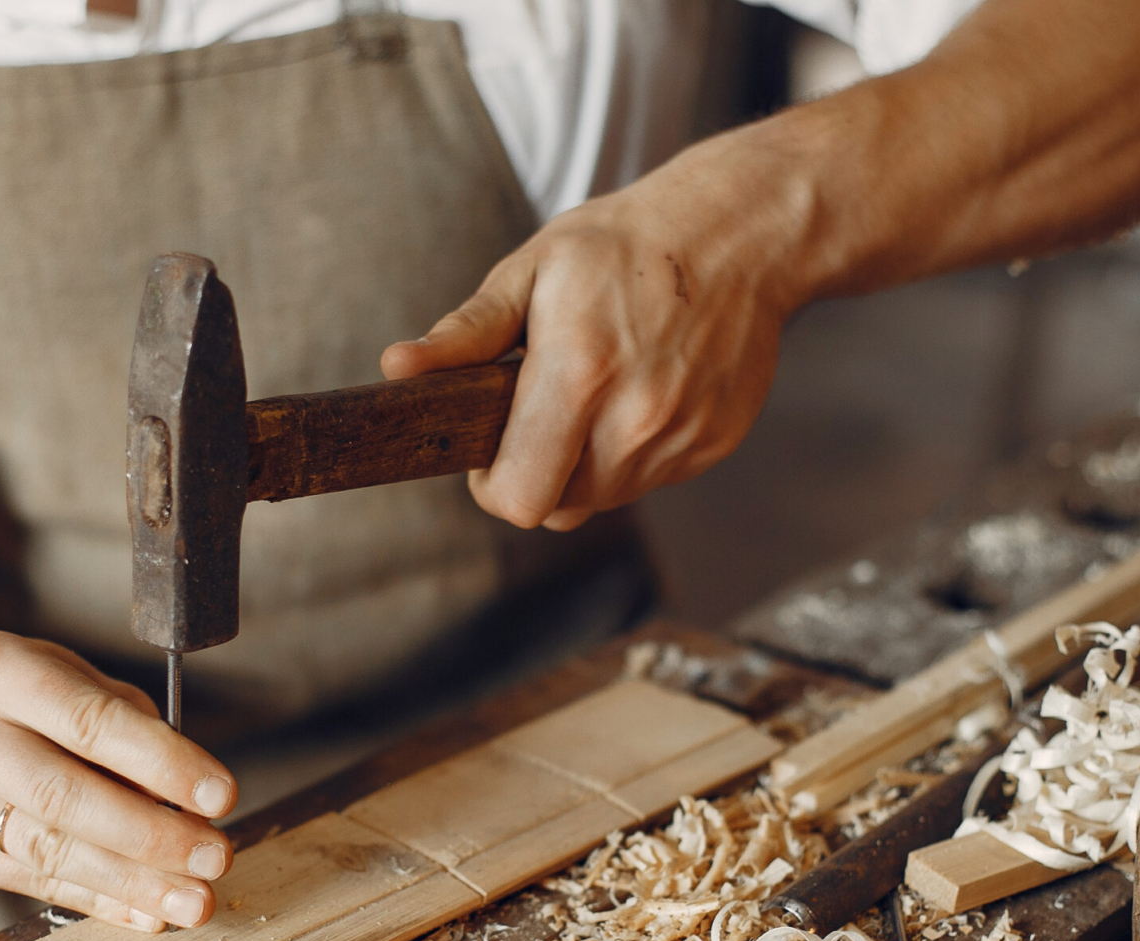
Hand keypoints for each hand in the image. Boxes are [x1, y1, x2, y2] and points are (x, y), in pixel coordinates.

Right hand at [0, 632, 236, 932]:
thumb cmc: (20, 699)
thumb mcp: (69, 679)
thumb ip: (128, 725)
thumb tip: (187, 801)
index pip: (90, 721)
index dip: (162, 763)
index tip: (221, 797)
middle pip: (63, 795)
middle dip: (152, 835)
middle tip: (214, 858)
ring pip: (48, 850)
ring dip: (131, 883)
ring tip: (192, 900)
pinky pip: (33, 883)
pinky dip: (99, 901)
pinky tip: (146, 913)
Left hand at [381, 124, 808, 530]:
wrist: (740, 233)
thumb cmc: (624, 245)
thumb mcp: (531, 271)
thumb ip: (465, 334)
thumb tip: (399, 369)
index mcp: (578, 375)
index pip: (519, 497)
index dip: (493, 484)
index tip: (492, 450)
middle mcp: (636, 420)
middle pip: (558, 507)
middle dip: (536, 473)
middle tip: (541, 412)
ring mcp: (681, 438)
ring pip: (604, 498)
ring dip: (585, 464)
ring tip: (597, 391)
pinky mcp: (712, 445)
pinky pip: (650, 479)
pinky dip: (634, 451)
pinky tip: (642, 391)